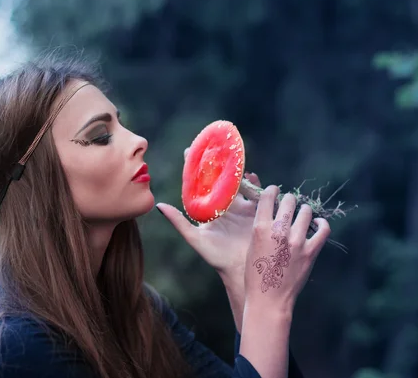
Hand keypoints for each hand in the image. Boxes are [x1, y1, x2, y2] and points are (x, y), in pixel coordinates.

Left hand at [156, 150, 260, 279]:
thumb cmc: (217, 258)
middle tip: (215, 147)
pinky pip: (258, 192)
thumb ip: (178, 222)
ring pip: (241, 183)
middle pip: (222, 179)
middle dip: (219, 163)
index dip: (195, 168)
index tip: (189, 150)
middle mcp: (226, 205)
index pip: (201, 184)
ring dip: (238, 170)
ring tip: (234, 159)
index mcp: (211, 209)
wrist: (242, 271)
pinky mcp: (258, 211)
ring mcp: (243, 207)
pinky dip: (256, 183)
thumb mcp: (196, 239)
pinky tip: (252, 177)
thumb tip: (159, 204)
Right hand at [244, 185, 330, 314]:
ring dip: (303, 211)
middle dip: (288, 200)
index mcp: (260, 228)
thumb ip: (261, 228)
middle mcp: (279, 231)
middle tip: (288, 205)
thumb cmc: (255, 276)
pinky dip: (321, 223)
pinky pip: (323, 229)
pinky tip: (317, 224)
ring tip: (301, 215)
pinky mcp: (311, 251)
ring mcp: (297, 241)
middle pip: (289, 200)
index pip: (268, 195)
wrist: (269, 300)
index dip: (273, 190)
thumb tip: (271, 213)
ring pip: (306, 211)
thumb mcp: (251, 247)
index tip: (275, 192)